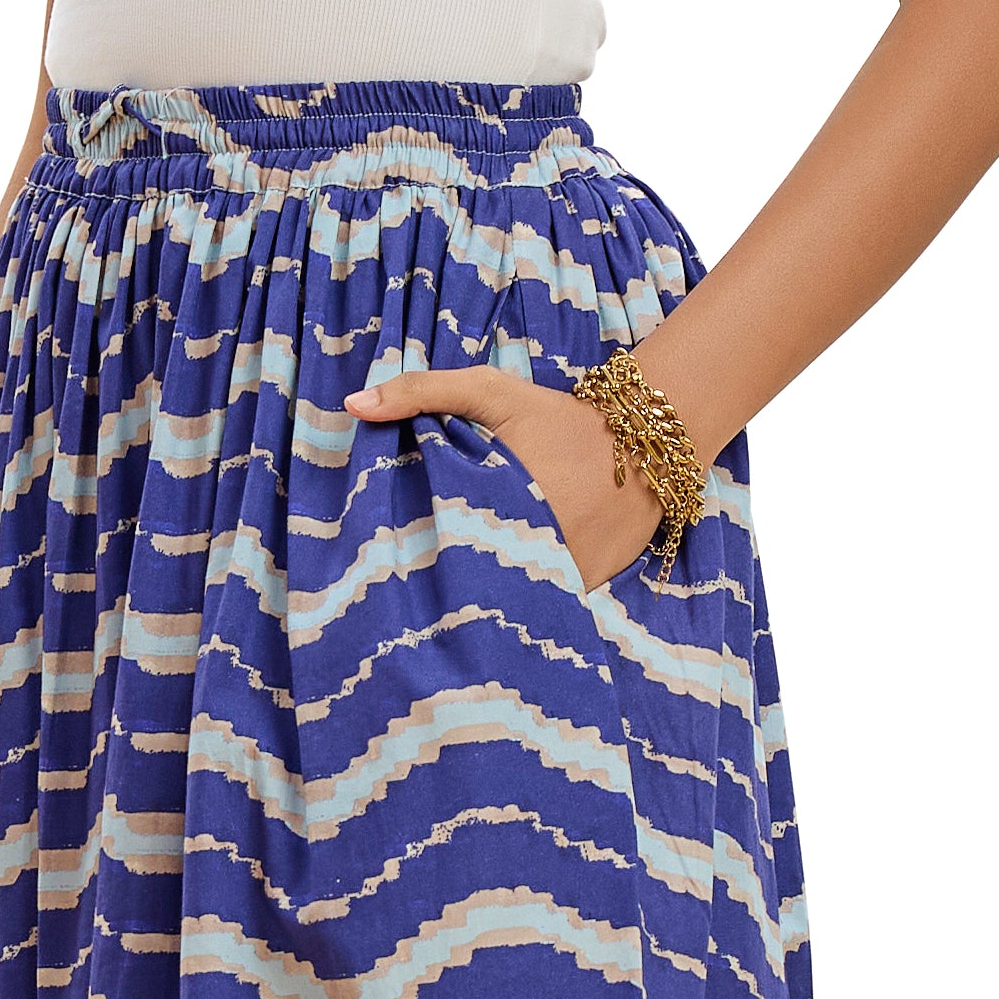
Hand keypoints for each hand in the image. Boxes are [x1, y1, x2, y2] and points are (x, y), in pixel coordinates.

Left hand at [340, 360, 668, 593]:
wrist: (645, 439)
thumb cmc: (557, 415)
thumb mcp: (490, 390)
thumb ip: (421, 391)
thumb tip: (353, 405)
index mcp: (496, 498)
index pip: (438, 545)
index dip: (414, 558)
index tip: (393, 566)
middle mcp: (532, 541)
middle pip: (471, 580)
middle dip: (447, 585)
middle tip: (421, 593)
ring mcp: (565, 568)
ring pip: (510, 602)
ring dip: (488, 602)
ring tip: (463, 602)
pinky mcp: (589, 584)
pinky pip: (548, 606)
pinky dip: (531, 608)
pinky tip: (509, 606)